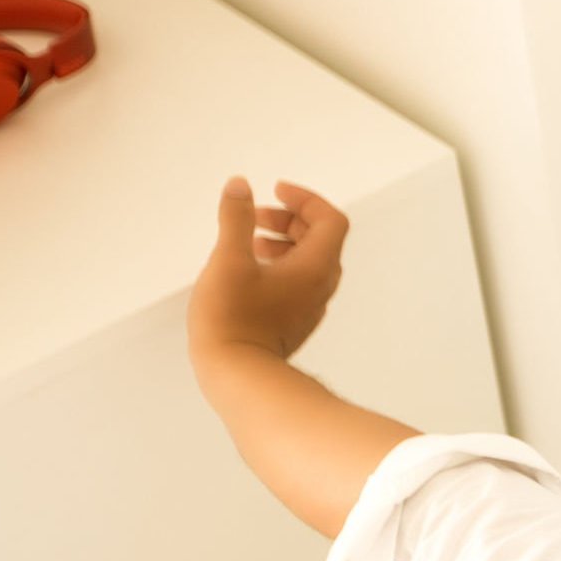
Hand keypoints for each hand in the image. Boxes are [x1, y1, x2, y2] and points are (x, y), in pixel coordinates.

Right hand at [187, 176, 348, 362]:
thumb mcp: (229, 260)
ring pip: (309, 261)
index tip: (275, 191)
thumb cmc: (232, 317)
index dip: (306, 200)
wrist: (237, 375)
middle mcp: (321, 286)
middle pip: (321, 239)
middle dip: (290, 219)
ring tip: (249, 241)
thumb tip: (240, 186)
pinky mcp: (295, 321)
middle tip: (255, 217)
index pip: (331, 220)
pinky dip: (280, 265)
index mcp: (316, 267)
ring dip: (283, 242)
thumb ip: (235, 219)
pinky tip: (248, 270)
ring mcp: (310, 306)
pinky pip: (298, 282)